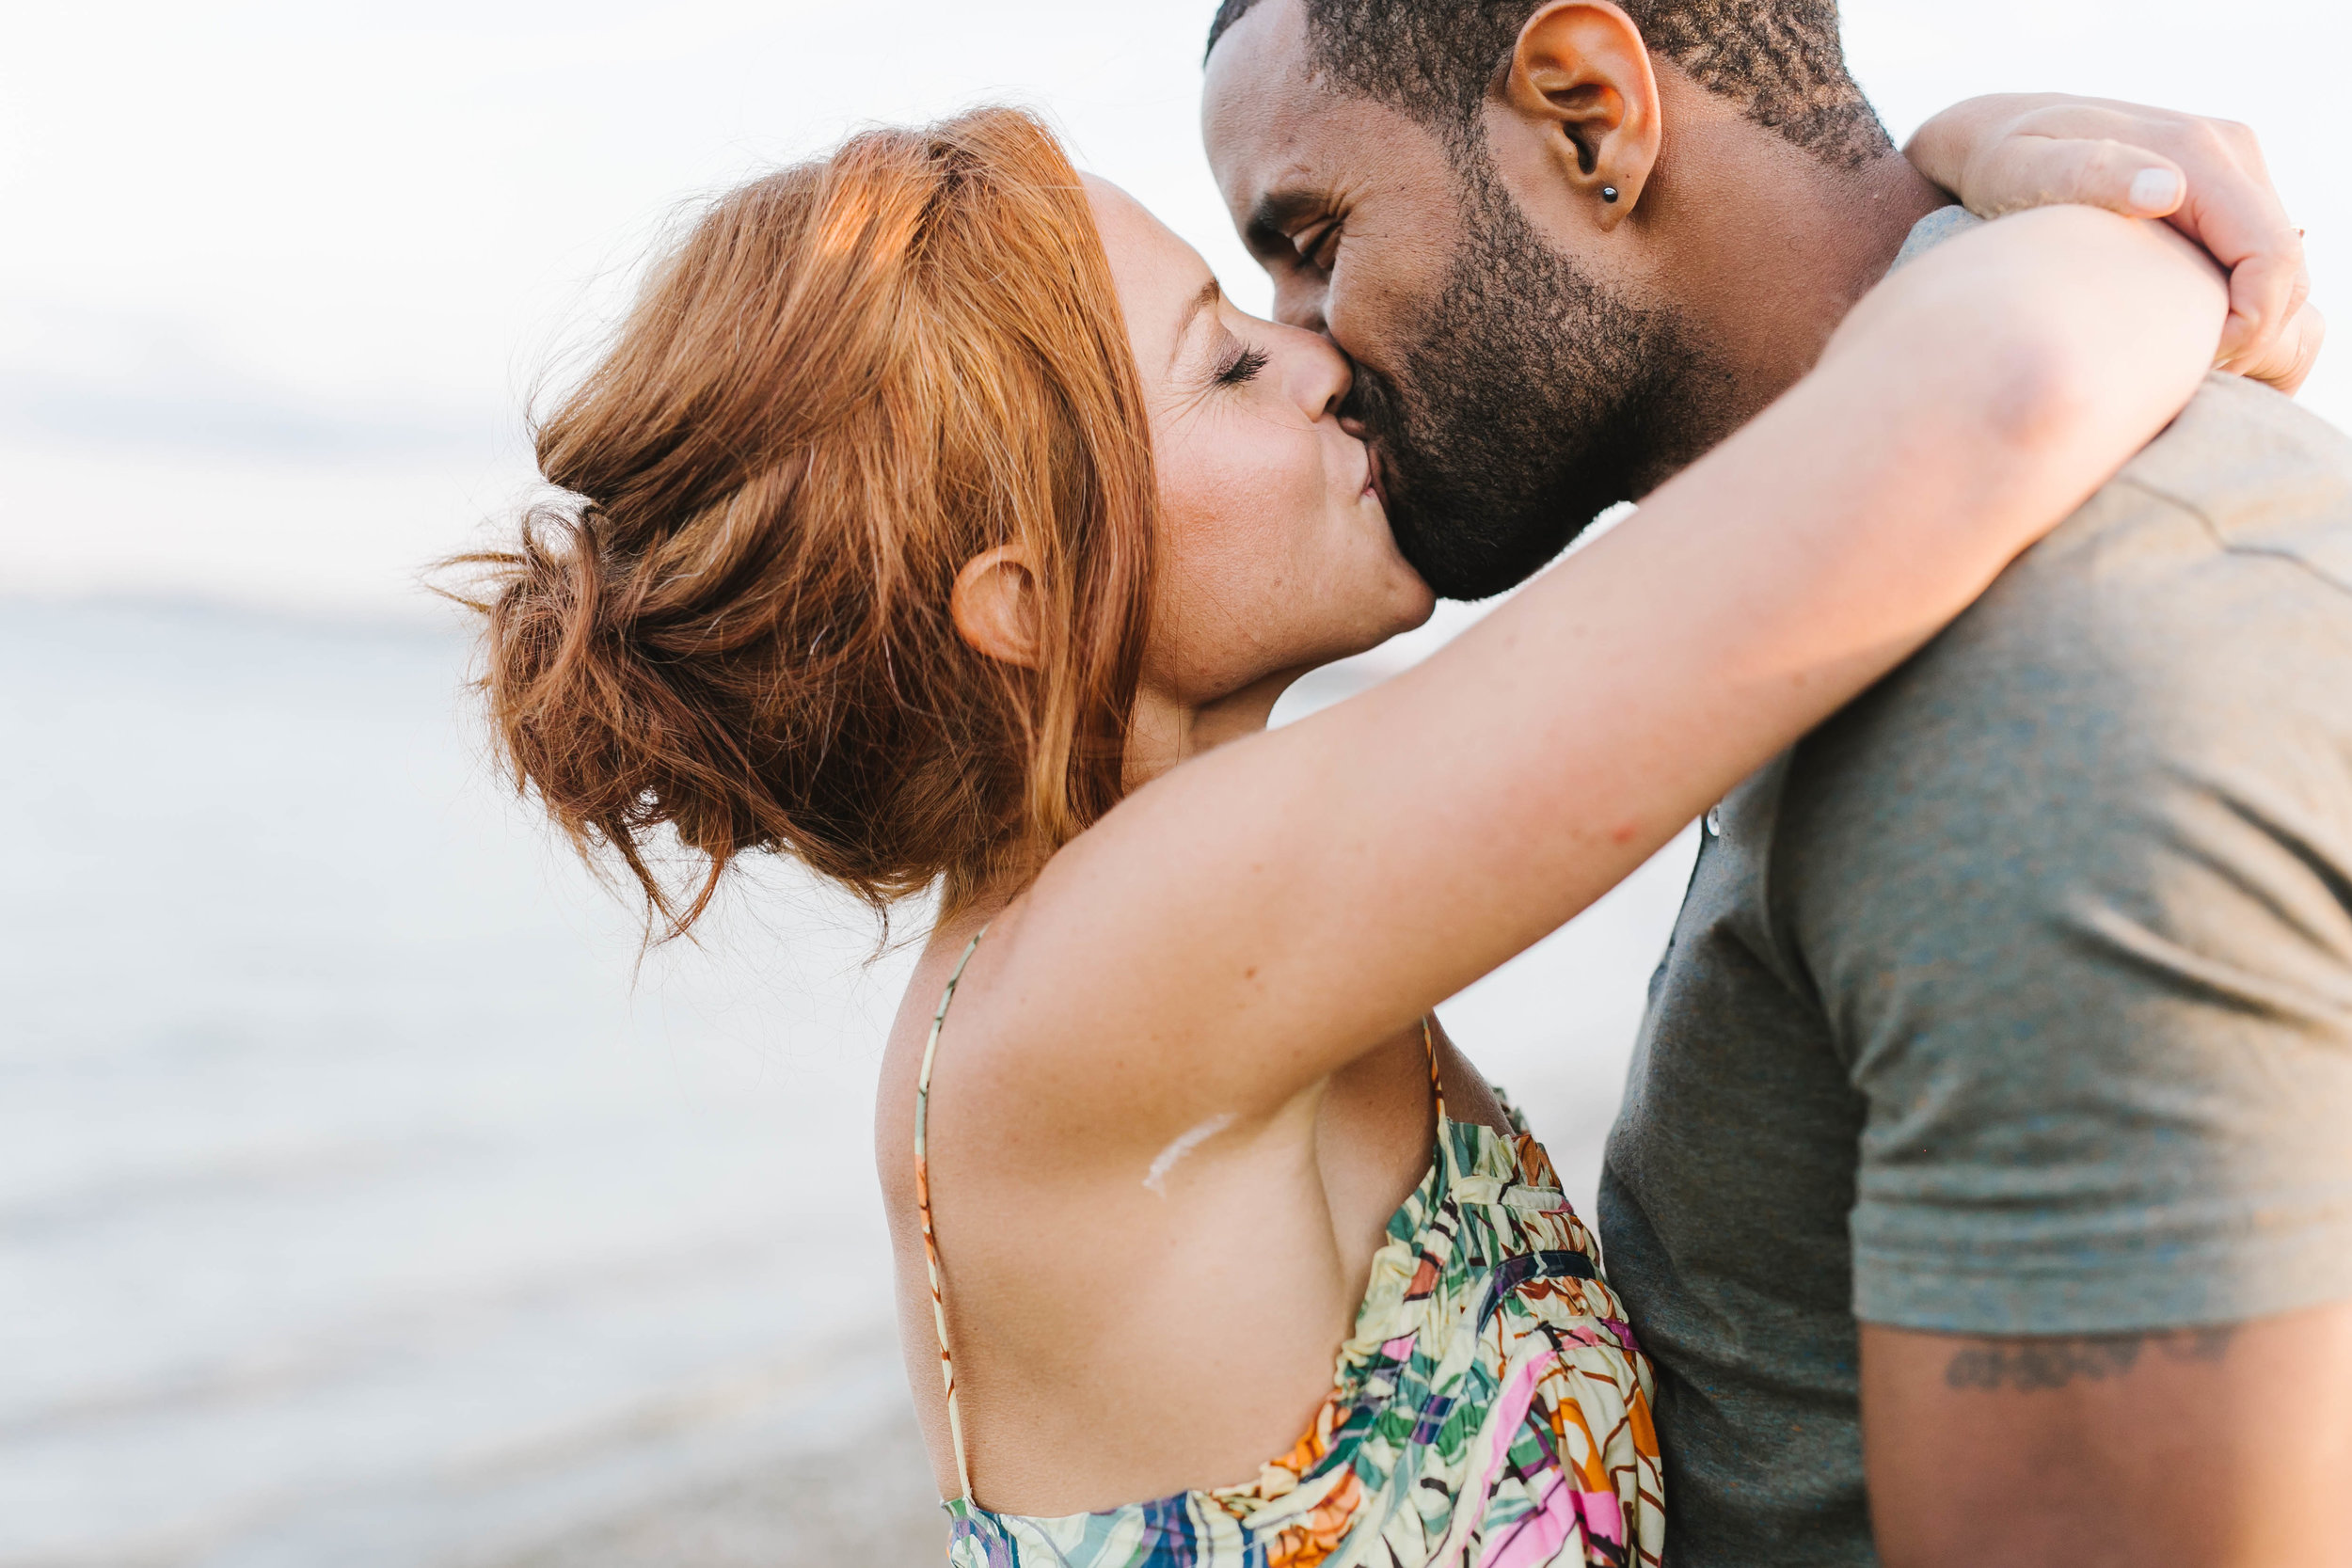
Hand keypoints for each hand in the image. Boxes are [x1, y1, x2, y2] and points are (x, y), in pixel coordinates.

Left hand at [1906, 94, 2323, 394]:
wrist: (1992, 139)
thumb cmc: (1998, 166)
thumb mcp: (2021, 170)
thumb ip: (2088, 175)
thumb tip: (2168, 190)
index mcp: (2198, 152)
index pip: (2273, 259)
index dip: (2251, 330)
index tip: (2191, 369)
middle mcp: (2231, 152)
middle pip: (2290, 272)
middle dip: (2253, 338)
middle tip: (2179, 378)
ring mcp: (2233, 172)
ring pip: (2284, 273)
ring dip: (2250, 329)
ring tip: (2176, 363)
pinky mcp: (2224, 194)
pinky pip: (2262, 264)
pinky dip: (2239, 309)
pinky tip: (2181, 339)